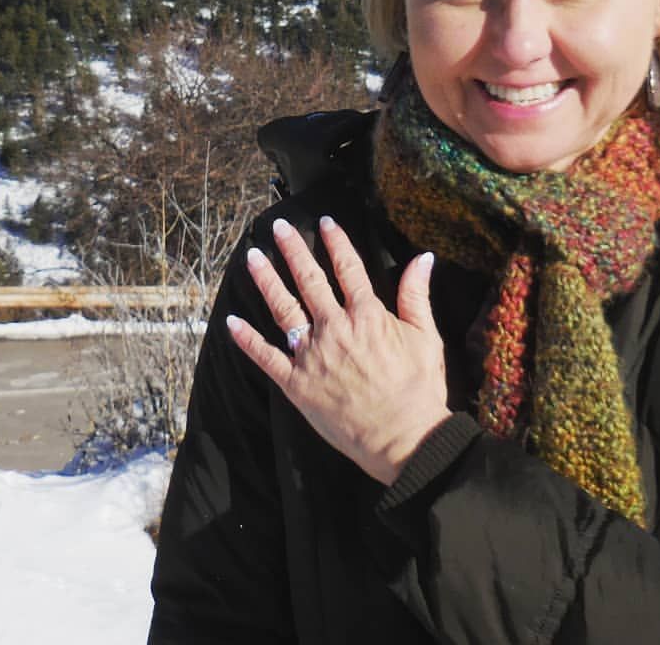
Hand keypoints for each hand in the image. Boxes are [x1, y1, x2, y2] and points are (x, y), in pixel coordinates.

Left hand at [226, 215, 450, 484]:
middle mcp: (334, 327)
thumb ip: (417, 294)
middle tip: (278, 227)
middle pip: (309, 279)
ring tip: (252, 256)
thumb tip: (424, 258)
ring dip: (266, 280)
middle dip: (292, 250)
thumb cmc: (419, 388)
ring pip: (283, 308)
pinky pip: (266, 357)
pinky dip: (247, 339)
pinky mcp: (296, 383)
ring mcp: (311, 354)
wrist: (404, 438)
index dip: (335, 241)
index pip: (347, 267)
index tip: (324, 221)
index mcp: (366, 314)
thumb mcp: (426, 336)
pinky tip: (232, 321)